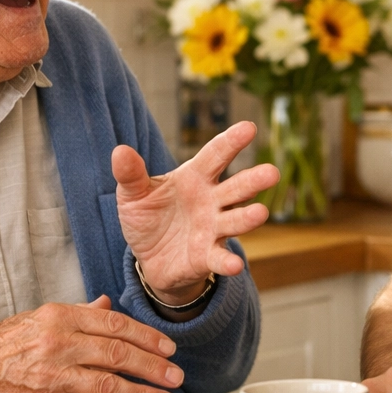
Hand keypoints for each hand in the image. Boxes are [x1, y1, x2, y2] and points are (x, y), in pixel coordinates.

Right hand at [0, 296, 181, 392]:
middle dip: (153, 366)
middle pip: (118, 354)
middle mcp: (59, 343)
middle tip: (176, 376)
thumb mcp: (39, 319)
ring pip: (108, 385)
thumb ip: (78, 314)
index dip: (147, 337)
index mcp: (60, 317)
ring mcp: (52, 376)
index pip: (115, 325)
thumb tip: (107, 304)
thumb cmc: (3, 345)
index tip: (168, 348)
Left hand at [112, 121, 279, 305]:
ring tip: (261, 213)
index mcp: (195, 177)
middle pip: (236, 187)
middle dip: (254, 180)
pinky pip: (220, 258)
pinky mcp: (208, 256)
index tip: (249, 128)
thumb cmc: (148, 217)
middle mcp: (212, 201)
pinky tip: (233, 265)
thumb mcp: (133, 194)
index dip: (231, 142)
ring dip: (248, 218)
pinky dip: (227, 261)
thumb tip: (120, 151)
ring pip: (235, 220)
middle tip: (272, 173)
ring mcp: (214, 228)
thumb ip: (130, 174)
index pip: (216, 155)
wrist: (149, 257)